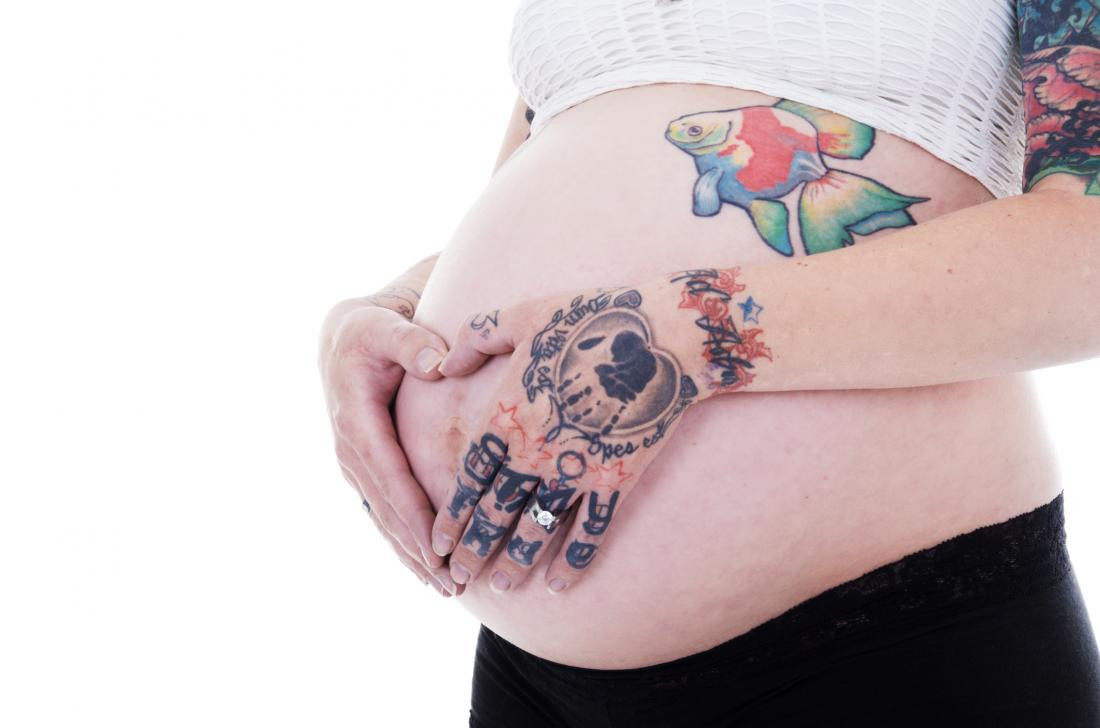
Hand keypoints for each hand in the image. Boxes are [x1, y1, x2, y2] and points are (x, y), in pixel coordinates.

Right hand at [320, 299, 459, 595]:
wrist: (346, 338)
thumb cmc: (373, 331)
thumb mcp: (387, 327)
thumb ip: (411, 342)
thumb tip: (437, 361)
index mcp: (356, 422)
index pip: (390, 476)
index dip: (412, 514)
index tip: (438, 547)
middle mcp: (350, 450)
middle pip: (387, 510)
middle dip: (417, 551)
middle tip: (452, 584)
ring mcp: (354, 466)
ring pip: (383, 520)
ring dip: (411, 557)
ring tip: (445, 589)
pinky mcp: (364, 471)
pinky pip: (383, 513)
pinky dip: (402, 543)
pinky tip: (425, 569)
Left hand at [429, 282, 713, 593]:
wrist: (662, 338)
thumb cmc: (590, 318)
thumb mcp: (523, 315)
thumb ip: (477, 337)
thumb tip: (443, 363)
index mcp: (507, 415)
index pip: (469, 476)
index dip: (451, 513)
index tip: (438, 540)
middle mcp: (534, 452)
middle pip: (495, 511)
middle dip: (474, 548)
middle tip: (457, 576)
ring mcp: (575, 471)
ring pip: (536, 528)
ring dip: (516, 561)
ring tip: (501, 587)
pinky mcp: (615, 480)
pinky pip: (590, 530)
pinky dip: (574, 560)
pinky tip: (560, 585)